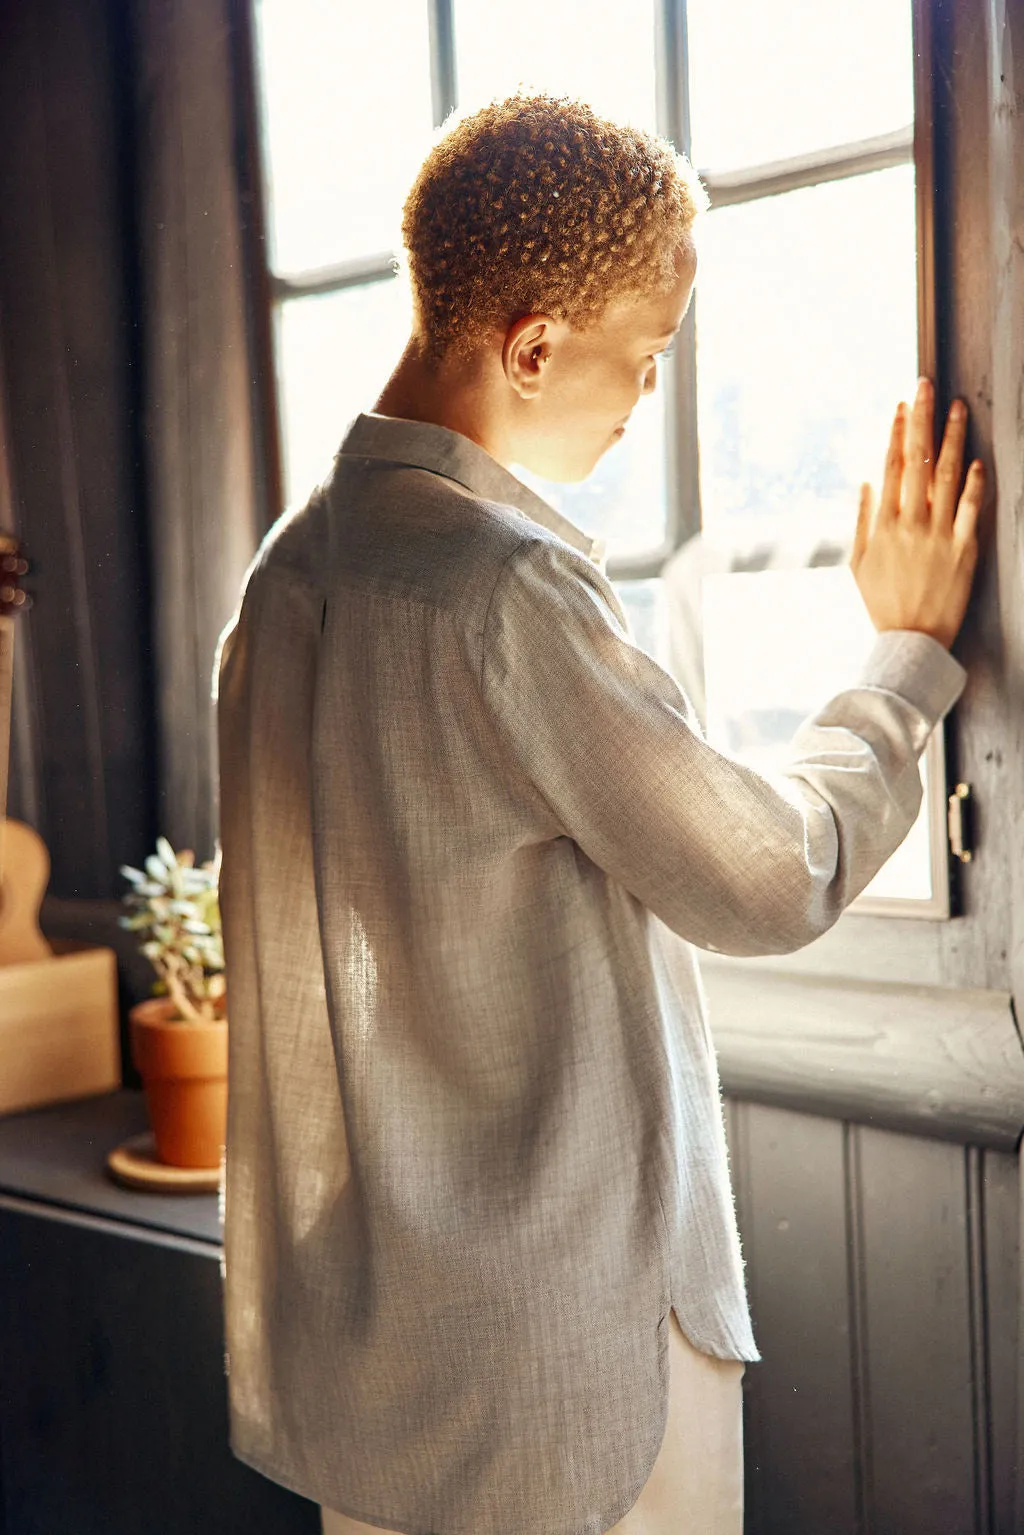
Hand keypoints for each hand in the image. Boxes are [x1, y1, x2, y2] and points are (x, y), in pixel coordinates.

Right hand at [850, 378, 982, 649]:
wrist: (911, 640)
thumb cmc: (882, 603)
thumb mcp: (858, 564)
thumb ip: (861, 522)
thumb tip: (866, 484)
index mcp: (883, 525)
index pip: (890, 467)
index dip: (896, 433)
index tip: (901, 406)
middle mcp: (910, 524)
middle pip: (917, 461)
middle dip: (921, 420)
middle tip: (926, 386)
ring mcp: (938, 535)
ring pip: (947, 476)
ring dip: (953, 439)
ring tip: (957, 408)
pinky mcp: (963, 550)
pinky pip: (970, 510)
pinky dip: (975, 484)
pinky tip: (978, 459)